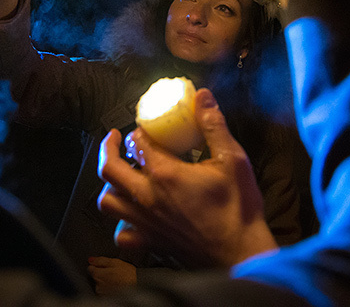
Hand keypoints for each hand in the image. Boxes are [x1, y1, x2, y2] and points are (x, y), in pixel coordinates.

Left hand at [86, 257, 136, 294]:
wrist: (137, 285)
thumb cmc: (127, 274)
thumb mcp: (114, 262)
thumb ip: (100, 260)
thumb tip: (90, 259)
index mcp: (98, 275)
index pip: (90, 268)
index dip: (97, 265)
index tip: (103, 266)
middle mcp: (98, 285)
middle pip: (95, 276)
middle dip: (101, 273)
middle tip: (112, 272)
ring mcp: (102, 292)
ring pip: (99, 283)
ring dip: (105, 281)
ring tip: (115, 279)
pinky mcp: (106, 296)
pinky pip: (104, 290)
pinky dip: (108, 287)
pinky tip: (115, 285)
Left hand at [97, 88, 278, 267]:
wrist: (241, 253)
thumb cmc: (239, 208)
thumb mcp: (232, 159)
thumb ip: (213, 125)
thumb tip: (203, 96)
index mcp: (165, 174)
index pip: (137, 143)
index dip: (138, 131)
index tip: (145, 128)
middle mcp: (148, 198)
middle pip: (110, 169)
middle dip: (108, 148)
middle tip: (114, 138)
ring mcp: (146, 223)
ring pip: (108, 202)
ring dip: (110, 184)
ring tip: (120, 174)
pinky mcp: (150, 243)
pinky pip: (122, 235)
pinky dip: (121, 223)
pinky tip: (132, 215)